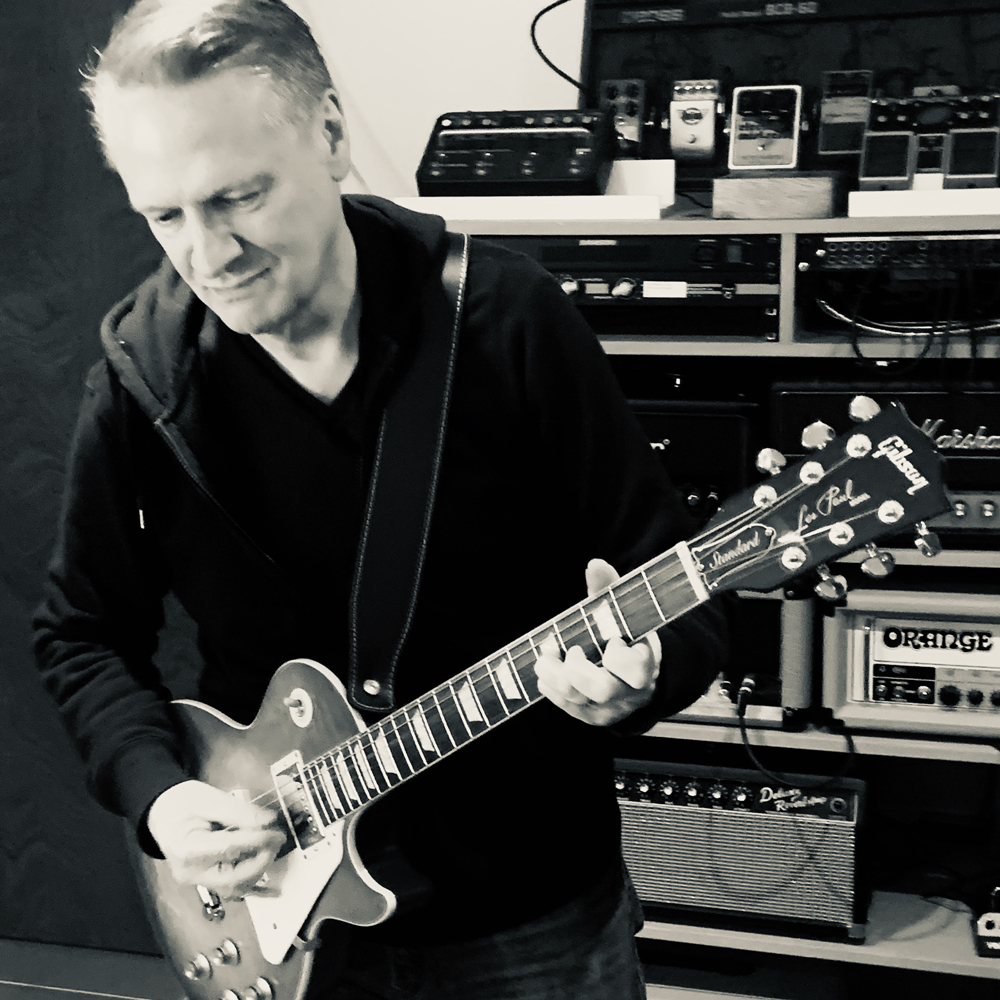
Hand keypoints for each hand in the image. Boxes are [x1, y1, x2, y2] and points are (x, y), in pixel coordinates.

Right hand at [145, 779, 285, 898]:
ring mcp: (197, 881)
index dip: (257, 841)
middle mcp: (190, 872)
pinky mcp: (205, 881)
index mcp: (187, 849)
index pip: (228, 849)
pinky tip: (273, 890)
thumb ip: (240, 812)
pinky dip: (253, 887)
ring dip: (258, 871)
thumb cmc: (182, 803)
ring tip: (272, 849)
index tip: (277, 833)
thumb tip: (269, 821)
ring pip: (234, 887)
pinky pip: (231, 888)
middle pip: (232, 878)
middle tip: (277, 840)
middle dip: (260, 861)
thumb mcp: (210, 798)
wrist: (162, 813)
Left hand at [534, 558, 660, 725]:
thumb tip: (594, 565)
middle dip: (576, 668)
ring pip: (578, 700)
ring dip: (553, 675)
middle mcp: (630, 692)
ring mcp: (611, 708)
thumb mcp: (623, 613)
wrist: (634, 674)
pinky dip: (550, 687)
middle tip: (570, 650)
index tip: (611, 641)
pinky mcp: (592, 716)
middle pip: (602, 689)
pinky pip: (566, 707)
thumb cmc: (625, 635)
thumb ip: (609, 590)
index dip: (618, 656)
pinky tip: (546, 671)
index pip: (635, 668)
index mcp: (645, 664)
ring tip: (544, 657)